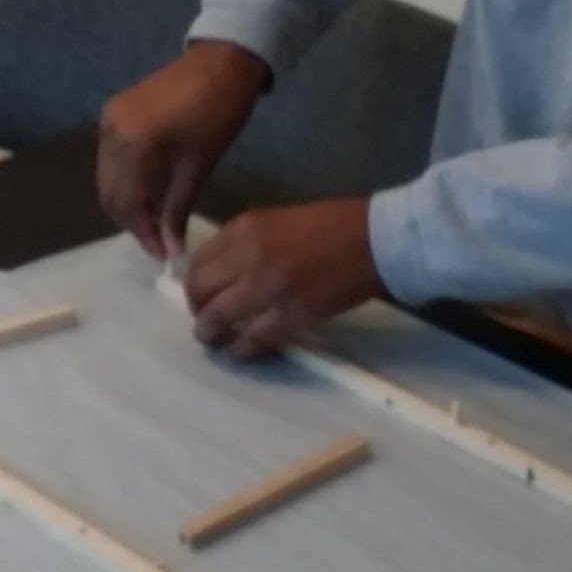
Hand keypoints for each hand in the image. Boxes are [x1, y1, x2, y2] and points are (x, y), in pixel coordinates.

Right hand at [96, 41, 268, 260]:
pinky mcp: (114, 111)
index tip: (162, 254)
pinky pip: (111, 158)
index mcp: (133, 143)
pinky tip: (148, 193)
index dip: (142, 233)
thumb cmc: (218, 113)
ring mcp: (109, 119)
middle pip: (109, 193)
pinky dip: (125, 180)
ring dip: (127, 203)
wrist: (221, 61)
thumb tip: (171, 249)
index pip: (127, 203)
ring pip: (107, 177)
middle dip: (132, 222)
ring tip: (155, 222)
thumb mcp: (199, 166)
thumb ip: (178, 209)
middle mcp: (111, 131)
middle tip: (158, 242)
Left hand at [183, 200, 381, 357]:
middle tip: (204, 320)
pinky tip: (242, 350)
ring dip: (210, 333)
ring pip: (218, 319)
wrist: (377, 240)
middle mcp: (249, 256)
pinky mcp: (292, 315)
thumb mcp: (277, 220)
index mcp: (245, 227)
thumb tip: (221, 273)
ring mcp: (269, 288)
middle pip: (199, 291)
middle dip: (196, 309)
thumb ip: (245, 243)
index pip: (198, 261)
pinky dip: (241, 348)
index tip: (200, 294)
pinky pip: (252, 339)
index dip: (194, 283)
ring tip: (215, 340)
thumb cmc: (333, 225)